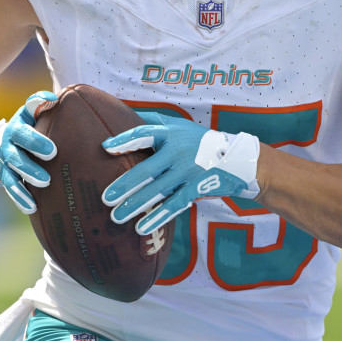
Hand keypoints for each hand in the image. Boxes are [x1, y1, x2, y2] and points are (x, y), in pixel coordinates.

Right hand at [0, 91, 57, 212]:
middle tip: (52, 154)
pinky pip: (12, 187)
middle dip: (35, 146)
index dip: (37, 117)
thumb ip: (40, 105)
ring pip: (14, 169)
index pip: (26, 117)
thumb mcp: (30, 115)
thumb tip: (55, 98)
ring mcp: (5, 160)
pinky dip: (21, 197)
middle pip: (20, 145)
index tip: (53, 122)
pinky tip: (32, 207)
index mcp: (18, 124)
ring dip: (28, 175)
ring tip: (45, 183)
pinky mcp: (4, 176)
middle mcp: (9, 141)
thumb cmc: (24, 130)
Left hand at [101, 113, 260, 234]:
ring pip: (157, 191)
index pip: (144, 134)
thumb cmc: (199, 140)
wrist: (236, 158)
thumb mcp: (179, 125)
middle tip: (105, 198)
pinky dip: (157, 217)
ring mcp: (188, 171)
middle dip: (124, 186)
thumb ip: (153, 120)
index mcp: (171, 133)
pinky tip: (141, 228)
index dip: (124, 140)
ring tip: (116, 217)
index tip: (105, 148)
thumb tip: (123, 112)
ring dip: (135, 205)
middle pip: (146, 170)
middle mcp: (178, 151)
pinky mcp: (197, 188)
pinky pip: (173, 205)